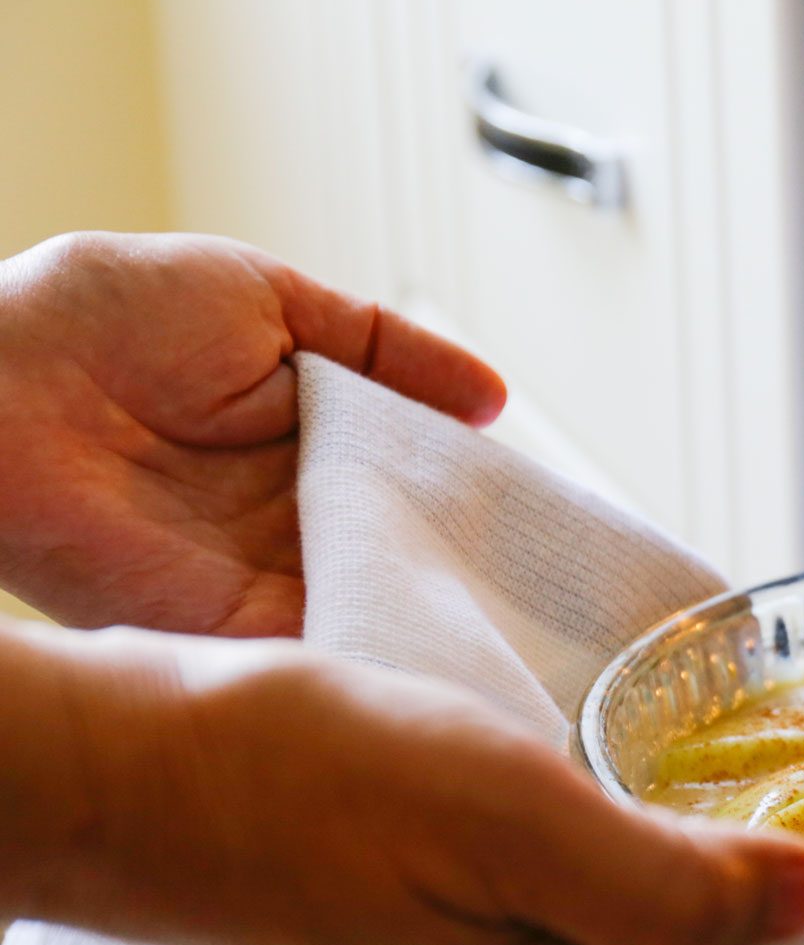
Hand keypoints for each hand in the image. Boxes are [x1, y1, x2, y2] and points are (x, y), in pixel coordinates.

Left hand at [0, 232, 505, 637]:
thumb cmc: (97, 317)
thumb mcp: (265, 294)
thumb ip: (384, 345)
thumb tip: (492, 396)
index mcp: (308, 438)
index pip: (419, 479)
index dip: (481, 497)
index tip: (552, 519)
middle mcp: (291, 514)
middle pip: (414, 549)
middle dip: (482, 568)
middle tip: (565, 583)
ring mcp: (265, 572)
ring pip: (384, 600)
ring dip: (446, 612)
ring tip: (534, 627)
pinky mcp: (230, 624)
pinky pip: (328, 645)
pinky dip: (386, 650)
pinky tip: (453, 648)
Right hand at [13, 628, 803, 944]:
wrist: (123, 755)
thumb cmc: (296, 786)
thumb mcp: (509, 821)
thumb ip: (663, 883)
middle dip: (778, 931)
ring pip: (635, 936)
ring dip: (710, 883)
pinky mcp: (440, 903)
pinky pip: (573, 895)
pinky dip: (633, 855)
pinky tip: (676, 808)